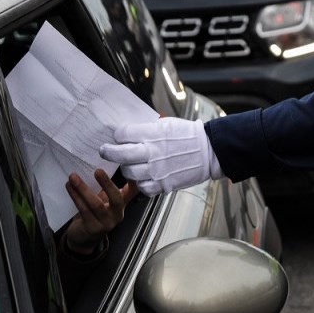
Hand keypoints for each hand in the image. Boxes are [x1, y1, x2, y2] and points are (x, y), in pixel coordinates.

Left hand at [63, 168, 137, 254]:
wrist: (84, 238)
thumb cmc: (94, 214)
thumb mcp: (105, 200)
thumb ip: (109, 187)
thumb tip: (106, 164)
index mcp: (122, 205)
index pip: (133, 191)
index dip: (134, 180)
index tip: (131, 166)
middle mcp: (118, 215)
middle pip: (116, 198)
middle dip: (107, 183)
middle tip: (97, 171)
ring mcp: (106, 223)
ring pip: (96, 204)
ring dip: (83, 189)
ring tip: (73, 177)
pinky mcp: (93, 228)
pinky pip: (84, 210)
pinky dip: (75, 197)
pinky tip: (69, 187)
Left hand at [99, 117, 222, 195]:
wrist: (209, 151)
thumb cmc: (188, 135)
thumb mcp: (166, 124)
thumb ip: (146, 128)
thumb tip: (130, 130)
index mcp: (151, 134)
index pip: (122, 134)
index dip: (118, 135)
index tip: (118, 136)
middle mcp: (151, 153)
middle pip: (120, 155)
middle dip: (108, 152)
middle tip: (105, 151)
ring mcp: (156, 170)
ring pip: (129, 173)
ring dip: (127, 169)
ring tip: (130, 165)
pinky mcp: (163, 184)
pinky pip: (143, 188)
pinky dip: (141, 183)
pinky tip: (144, 177)